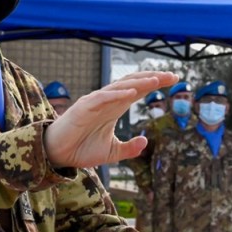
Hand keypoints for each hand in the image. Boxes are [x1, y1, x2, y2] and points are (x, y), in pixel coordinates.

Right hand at [44, 72, 177, 167]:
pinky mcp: (83, 108)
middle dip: (153, 78)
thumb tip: (145, 142)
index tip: (174, 78)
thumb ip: (129, 148)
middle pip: (133, 83)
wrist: (57, 155)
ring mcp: (95, 102)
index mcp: (116, 108)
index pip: (139, 90)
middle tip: (172, 76)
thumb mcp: (111, 153)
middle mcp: (108, 101)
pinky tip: (130, 93)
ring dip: (138, 83)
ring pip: (119, 87)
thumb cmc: (81, 149)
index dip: (155, 82)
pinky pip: (101, 98)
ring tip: (156, 80)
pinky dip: (116, 94)